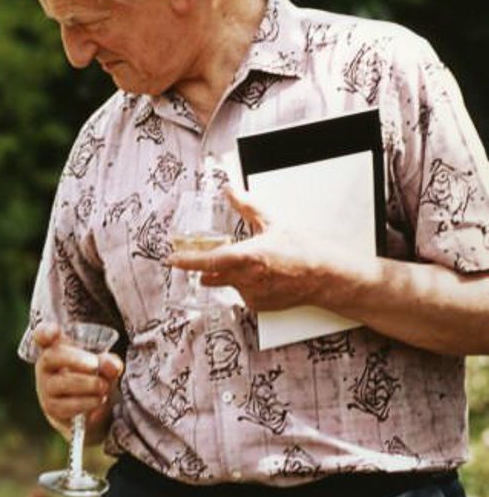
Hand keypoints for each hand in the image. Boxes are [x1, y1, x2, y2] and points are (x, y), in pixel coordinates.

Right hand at [33, 322, 122, 438]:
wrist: (86, 412)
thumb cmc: (91, 378)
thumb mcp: (103, 367)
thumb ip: (109, 363)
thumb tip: (113, 366)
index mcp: (56, 347)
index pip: (42, 334)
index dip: (45, 331)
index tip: (54, 331)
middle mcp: (46, 365)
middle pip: (51, 356)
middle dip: (75, 360)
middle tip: (95, 365)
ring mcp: (46, 387)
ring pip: (60, 383)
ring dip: (86, 384)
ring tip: (103, 386)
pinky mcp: (52, 408)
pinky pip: (66, 405)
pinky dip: (86, 403)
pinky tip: (99, 400)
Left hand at [167, 184, 359, 311]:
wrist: (324, 277)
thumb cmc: (302, 250)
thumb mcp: (273, 223)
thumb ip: (247, 206)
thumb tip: (230, 190)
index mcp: (247, 257)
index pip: (207, 261)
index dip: (187, 261)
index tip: (172, 259)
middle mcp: (246, 279)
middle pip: (211, 276)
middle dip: (205, 269)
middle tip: (209, 259)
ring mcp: (251, 295)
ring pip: (228, 284)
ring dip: (231, 276)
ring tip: (257, 266)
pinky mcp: (258, 306)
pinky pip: (242, 295)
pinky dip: (246, 286)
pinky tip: (264, 278)